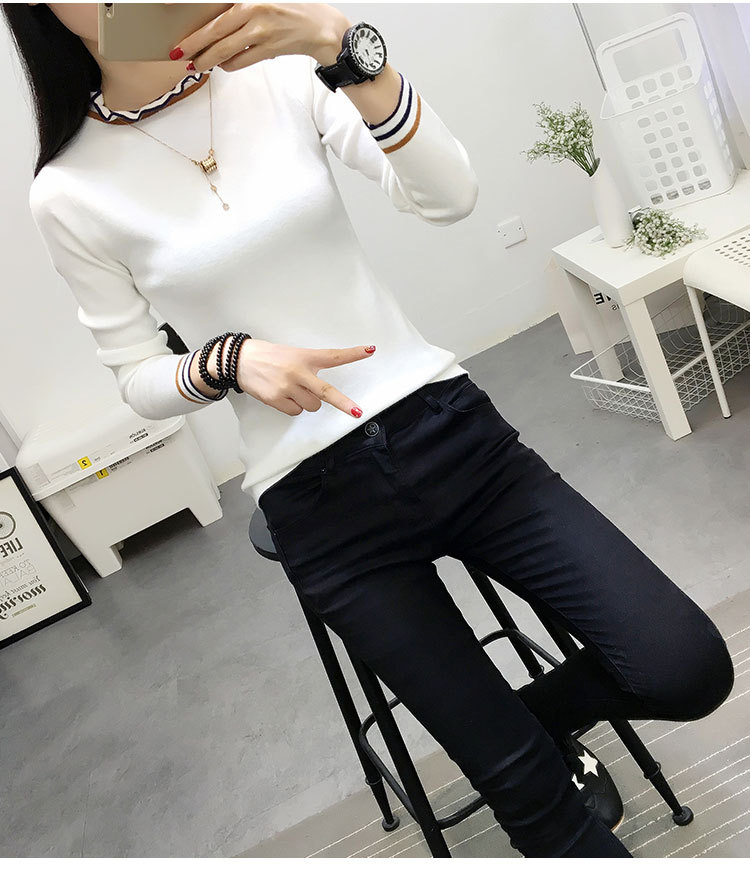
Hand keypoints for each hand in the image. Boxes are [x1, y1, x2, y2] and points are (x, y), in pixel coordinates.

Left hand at [168, 3, 350, 71]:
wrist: (320, 27)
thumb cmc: (289, 12)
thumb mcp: (261, 5)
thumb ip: (238, 13)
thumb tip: (214, 28)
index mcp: (248, 0)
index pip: (213, 11)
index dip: (194, 22)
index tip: (172, 20)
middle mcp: (253, 12)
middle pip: (214, 32)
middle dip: (193, 45)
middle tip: (178, 54)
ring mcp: (261, 31)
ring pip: (225, 50)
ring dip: (208, 60)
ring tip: (197, 65)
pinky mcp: (270, 49)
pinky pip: (242, 61)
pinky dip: (230, 65)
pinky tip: (223, 65)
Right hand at [236, 338, 375, 417]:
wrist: (240, 361)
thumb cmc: (269, 357)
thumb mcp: (292, 355)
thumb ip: (308, 368)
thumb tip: (321, 392)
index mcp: (305, 357)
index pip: (333, 356)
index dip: (353, 354)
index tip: (370, 351)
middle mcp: (298, 372)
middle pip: (326, 392)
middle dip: (344, 404)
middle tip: (358, 412)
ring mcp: (287, 387)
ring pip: (312, 406)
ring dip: (307, 401)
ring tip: (292, 389)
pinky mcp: (276, 399)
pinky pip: (296, 411)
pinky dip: (293, 407)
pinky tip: (282, 395)